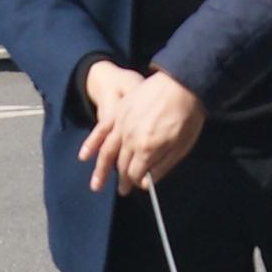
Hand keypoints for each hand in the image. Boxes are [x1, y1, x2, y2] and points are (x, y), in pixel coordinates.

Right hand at [79, 66, 206, 194]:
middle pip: (122, 164)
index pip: (135, 174)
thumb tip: (145, 184)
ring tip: (95, 185)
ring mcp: (121, 125)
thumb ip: (163, 166)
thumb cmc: (187, 115)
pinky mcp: (117, 112)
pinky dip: (91, 144)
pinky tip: (83, 156)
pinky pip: (100, 131)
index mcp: (147, 149)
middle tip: (122, 190)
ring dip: (100, 170)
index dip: (133, 183)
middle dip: (121, 179)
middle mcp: (130, 139)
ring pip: (107, 152)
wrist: (181, 81)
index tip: (133, 189)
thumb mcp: (182, 145)